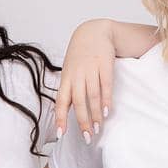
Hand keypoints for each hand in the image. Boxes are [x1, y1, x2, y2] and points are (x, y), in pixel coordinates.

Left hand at [55, 20, 117, 140]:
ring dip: (95, 114)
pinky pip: (105, 85)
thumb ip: (68, 90)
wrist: (93, 31)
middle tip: (87, 136)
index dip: (60, 118)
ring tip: (98, 128)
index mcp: (66, 79)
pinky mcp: (104, 64)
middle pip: (77, 101)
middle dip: (82, 121)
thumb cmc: (80, 56)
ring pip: (92, 96)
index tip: (61, 134)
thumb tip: (63, 113)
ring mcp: (90, 69)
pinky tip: (107, 111)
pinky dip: (106, 100)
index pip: (60, 102)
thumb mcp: (69, 71)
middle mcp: (76, 75)